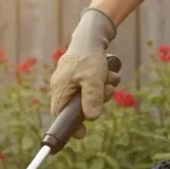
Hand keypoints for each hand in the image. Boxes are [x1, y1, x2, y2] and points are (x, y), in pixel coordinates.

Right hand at [48, 8, 120, 139]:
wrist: (92, 34)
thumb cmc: (89, 56)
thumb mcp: (93, 78)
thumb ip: (92, 99)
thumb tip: (91, 118)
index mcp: (60, 89)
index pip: (60, 115)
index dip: (70, 126)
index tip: (82, 134)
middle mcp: (63, 86)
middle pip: (80, 106)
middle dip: (97, 100)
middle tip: (107, 90)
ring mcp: (72, 81)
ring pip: (90, 96)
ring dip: (104, 89)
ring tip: (110, 77)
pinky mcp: (81, 75)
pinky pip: (93, 87)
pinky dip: (103, 82)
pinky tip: (109, 73)